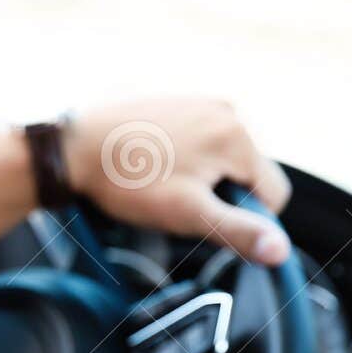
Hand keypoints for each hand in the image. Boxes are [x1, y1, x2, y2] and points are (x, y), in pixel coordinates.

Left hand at [61, 97, 292, 264]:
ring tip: (161, 181)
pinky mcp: (174, 100)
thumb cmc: (128, 181)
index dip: (245, 217)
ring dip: (204, 175)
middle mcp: (224, 109)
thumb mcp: (186, 213)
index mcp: (235, 135)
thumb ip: (238, 231)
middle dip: (223, 193)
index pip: (274, 194)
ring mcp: (197, 100)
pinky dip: (185, 156)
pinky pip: (198, 138)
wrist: (71, 147)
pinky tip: (152, 164)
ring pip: (223, 157)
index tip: (203, 217)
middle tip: (177, 199)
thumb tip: (281, 252)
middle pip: (248, 172)